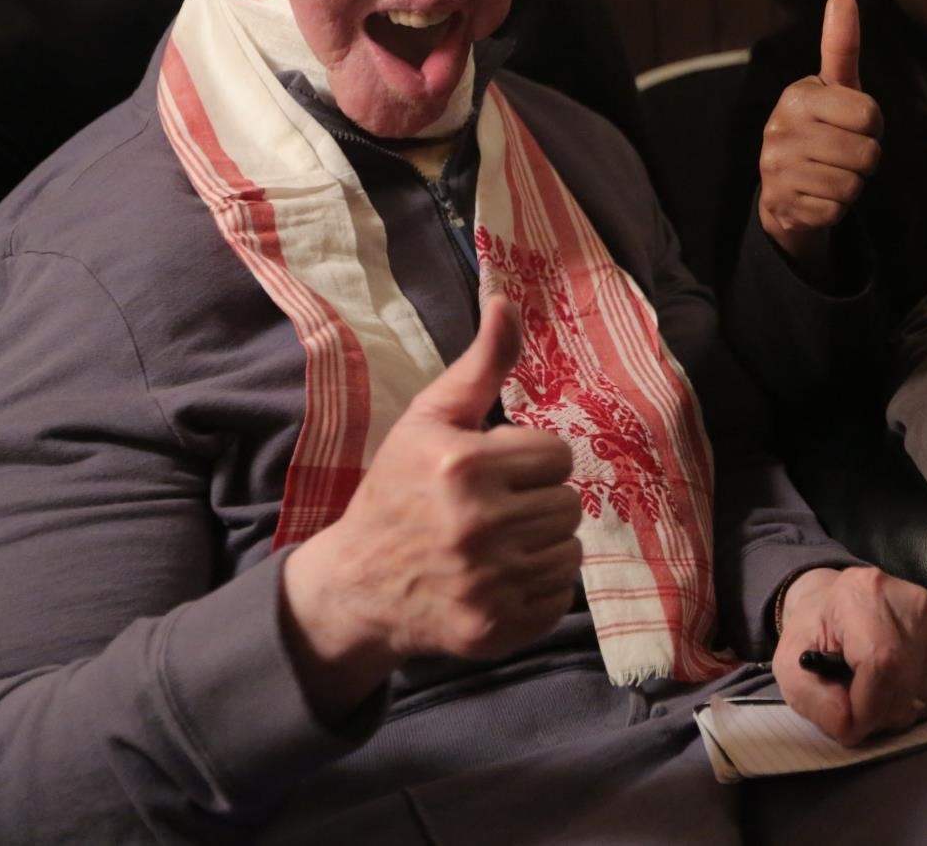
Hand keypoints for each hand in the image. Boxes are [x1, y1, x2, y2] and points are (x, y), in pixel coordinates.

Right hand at [281, 299, 583, 718]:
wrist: (357, 585)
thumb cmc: (398, 491)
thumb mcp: (429, 420)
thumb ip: (479, 364)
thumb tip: (507, 299)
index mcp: (463, 466)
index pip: (557, 454)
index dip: (529, 461)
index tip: (494, 472)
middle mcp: (478, 525)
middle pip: (568, 503)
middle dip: (536, 501)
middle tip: (493, 510)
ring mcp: (488, 583)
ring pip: (569, 548)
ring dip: (541, 544)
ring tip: (497, 543)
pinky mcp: (496, 627)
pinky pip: (559, 595)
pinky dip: (538, 587)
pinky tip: (498, 578)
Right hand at [756, 0, 883, 278]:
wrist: (784, 190)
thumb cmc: (820, 129)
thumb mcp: (834, 87)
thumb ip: (841, 44)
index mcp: (797, 96)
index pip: (870, 114)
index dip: (873, 125)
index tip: (852, 125)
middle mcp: (779, 129)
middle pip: (866, 153)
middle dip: (865, 159)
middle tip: (843, 155)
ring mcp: (776, 169)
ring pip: (852, 184)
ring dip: (852, 184)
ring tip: (830, 174)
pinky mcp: (781, 204)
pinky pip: (836, 210)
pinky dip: (836, 208)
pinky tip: (818, 196)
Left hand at [772, 567, 926, 745]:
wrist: (837, 603)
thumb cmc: (814, 633)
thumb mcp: (790, 665)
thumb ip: (814, 699)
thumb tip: (852, 726)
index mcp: (863, 593)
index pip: (882, 663)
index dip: (866, 708)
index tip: (849, 725)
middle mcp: (910, 602)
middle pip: (904, 682)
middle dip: (877, 715)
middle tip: (855, 708)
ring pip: (924, 694)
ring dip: (895, 711)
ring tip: (871, 690)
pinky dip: (914, 704)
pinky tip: (894, 686)